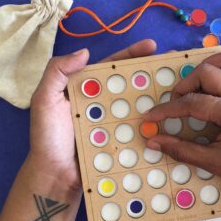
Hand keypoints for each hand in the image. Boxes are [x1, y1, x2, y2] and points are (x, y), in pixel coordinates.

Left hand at [29, 39, 156, 191]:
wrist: (56, 175)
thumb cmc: (48, 137)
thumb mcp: (44, 100)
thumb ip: (57, 73)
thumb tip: (85, 52)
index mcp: (85, 88)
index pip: (110, 66)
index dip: (130, 54)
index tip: (152, 46)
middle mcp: (102, 101)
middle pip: (128, 81)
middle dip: (149, 69)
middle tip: (171, 62)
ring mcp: (113, 119)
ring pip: (136, 102)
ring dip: (155, 93)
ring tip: (175, 85)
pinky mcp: (120, 137)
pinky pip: (138, 124)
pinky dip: (152, 118)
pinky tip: (167, 113)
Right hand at [144, 48, 220, 200]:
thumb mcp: (215, 163)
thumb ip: (182, 150)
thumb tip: (154, 141)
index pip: (193, 103)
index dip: (167, 110)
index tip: (151, 116)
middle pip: (208, 72)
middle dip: (185, 85)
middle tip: (176, 102)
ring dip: (209, 66)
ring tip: (198, 85)